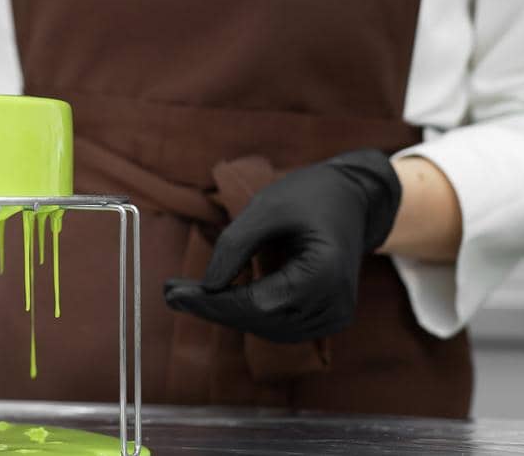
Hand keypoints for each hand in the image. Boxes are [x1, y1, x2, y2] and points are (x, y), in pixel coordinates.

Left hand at [163, 149, 401, 342]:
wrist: (353, 199)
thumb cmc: (310, 196)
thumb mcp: (268, 206)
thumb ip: (236, 245)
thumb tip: (207, 286)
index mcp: (324, 276)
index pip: (258, 304)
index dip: (212, 302)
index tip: (173, 293)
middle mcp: (333, 306)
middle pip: (260, 320)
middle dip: (212, 308)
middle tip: (170, 292)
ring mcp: (333, 317)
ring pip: (267, 327)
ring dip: (226, 313)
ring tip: (186, 293)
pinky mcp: (326, 318)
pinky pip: (279, 323)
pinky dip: (247, 312)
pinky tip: (219, 296)